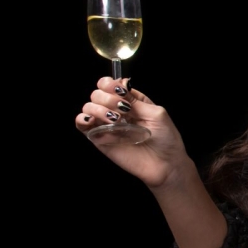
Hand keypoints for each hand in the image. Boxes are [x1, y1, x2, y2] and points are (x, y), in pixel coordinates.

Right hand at [74, 78, 191, 188]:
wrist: (165, 164)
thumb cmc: (166, 139)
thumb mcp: (156, 113)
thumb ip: (136, 100)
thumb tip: (121, 83)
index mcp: (131, 102)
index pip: (111, 85)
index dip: (111, 84)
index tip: (120, 92)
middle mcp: (116, 111)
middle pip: (98, 93)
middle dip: (107, 98)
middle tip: (123, 110)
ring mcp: (106, 124)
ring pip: (88, 107)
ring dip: (98, 108)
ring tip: (115, 119)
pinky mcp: (99, 138)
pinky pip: (82, 125)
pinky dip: (82, 119)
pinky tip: (92, 120)